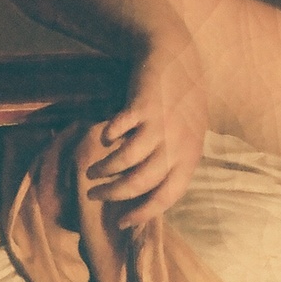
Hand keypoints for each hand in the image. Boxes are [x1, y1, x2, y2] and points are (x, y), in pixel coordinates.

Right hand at [84, 39, 206, 227]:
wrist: (177, 59)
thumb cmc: (179, 104)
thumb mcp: (185, 137)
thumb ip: (171, 163)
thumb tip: (144, 195)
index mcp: (189, 157)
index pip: (166, 196)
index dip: (142, 212)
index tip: (121, 222)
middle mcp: (177, 145)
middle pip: (141, 182)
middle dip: (113, 194)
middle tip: (93, 195)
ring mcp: (160, 125)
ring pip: (126, 160)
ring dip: (104, 169)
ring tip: (91, 171)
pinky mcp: (142, 105)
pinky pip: (119, 130)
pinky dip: (108, 136)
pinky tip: (104, 137)